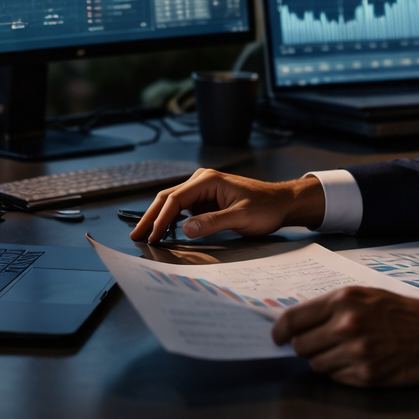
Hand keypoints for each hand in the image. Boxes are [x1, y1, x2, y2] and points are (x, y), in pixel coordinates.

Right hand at [130, 170, 325, 242]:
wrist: (282, 203)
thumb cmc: (266, 207)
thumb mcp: (241, 217)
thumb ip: (213, 222)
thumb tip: (185, 229)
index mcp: (208, 180)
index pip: (175, 199)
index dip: (160, 219)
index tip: (152, 237)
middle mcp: (201, 181)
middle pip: (168, 199)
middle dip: (151, 218)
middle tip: (136, 236)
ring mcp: (202, 189)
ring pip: (172, 204)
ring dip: (158, 219)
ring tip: (144, 235)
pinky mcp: (205, 199)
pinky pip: (183, 209)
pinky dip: (171, 220)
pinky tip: (163, 231)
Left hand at [271, 286, 418, 386]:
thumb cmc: (398, 312)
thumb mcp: (364, 295)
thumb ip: (329, 306)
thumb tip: (295, 322)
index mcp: (343, 301)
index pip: (293, 320)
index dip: (280, 331)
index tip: (277, 337)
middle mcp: (346, 326)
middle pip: (301, 347)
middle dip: (307, 347)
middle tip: (323, 343)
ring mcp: (356, 353)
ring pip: (316, 365)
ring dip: (326, 360)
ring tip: (348, 351)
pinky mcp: (365, 376)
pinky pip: (336, 378)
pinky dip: (342, 373)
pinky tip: (360, 361)